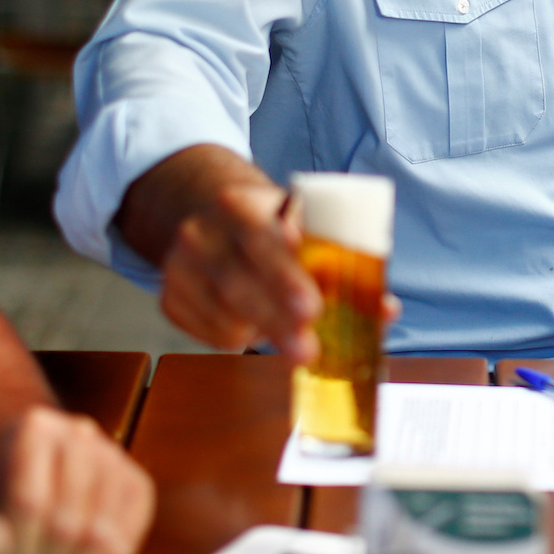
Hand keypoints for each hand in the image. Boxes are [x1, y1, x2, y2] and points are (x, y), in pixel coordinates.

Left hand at [0, 406, 155, 553]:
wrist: (40, 475)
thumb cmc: (3, 494)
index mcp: (35, 427)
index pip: (29, 502)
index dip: (17, 551)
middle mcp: (80, 432)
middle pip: (66, 522)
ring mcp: (116, 457)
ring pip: (99, 536)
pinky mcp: (138, 484)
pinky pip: (126, 542)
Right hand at [158, 160, 322, 361]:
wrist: (208, 215)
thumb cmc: (269, 224)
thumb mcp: (300, 221)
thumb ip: (340, 259)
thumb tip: (384, 308)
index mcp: (237, 204)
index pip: (259, 240)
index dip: (285, 276)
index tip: (311, 307)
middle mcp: (199, 234)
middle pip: (237, 286)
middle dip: (277, 322)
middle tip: (308, 350)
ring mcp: (178, 268)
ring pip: (225, 318)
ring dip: (264, 334)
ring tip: (294, 333)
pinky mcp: (169, 299)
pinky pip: (211, 334)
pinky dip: (243, 338)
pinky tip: (255, 323)